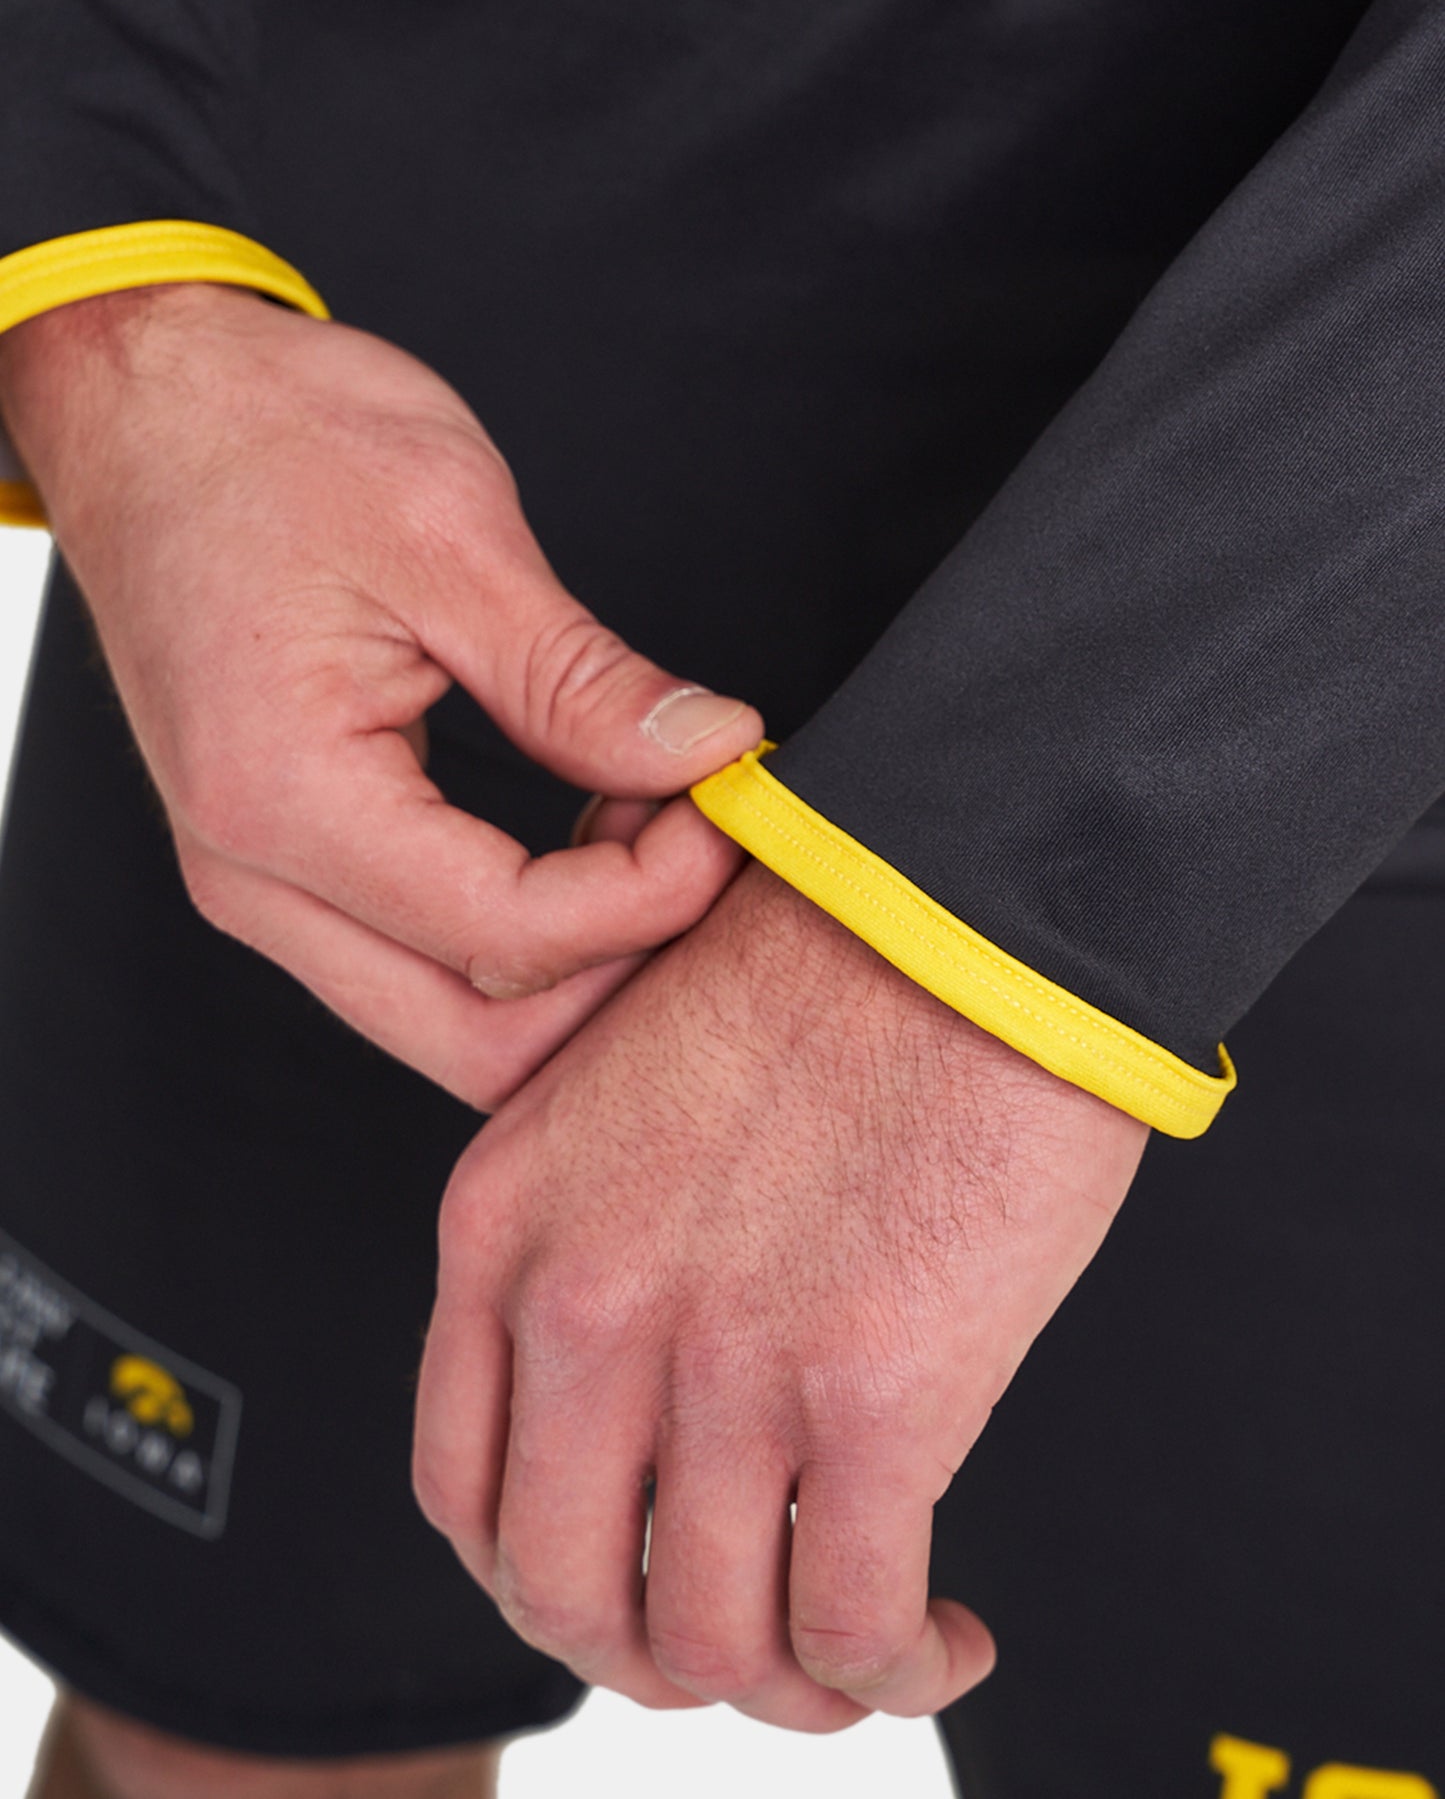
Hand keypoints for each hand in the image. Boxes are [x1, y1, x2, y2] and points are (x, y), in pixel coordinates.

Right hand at [0, 285, 761, 1104]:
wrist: (148, 405)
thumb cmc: (267, 440)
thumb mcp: (451, 536)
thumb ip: (582, 680)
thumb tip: (708, 753)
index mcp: (287, 800)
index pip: (510, 939)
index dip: (652, 897)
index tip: (724, 807)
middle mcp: (258, 877)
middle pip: (481, 1043)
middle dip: (620, 973)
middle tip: (700, 843)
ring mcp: (267, 883)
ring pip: (458, 1022)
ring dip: (579, 957)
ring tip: (646, 820)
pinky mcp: (294, 864)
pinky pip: (430, 960)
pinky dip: (533, 929)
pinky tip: (590, 826)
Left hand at [415, 862, 1149, 1728]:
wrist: (961, 896)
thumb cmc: (824, 969)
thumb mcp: (626, 1092)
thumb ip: (598, 1234)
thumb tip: (656, 1379)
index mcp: (509, 1223)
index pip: (462, 1485)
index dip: (542, 1573)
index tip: (629, 1577)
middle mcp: (587, 1306)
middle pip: (565, 1592)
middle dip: (652, 1656)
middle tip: (740, 1642)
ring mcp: (722, 1358)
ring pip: (706, 1639)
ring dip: (783, 1688)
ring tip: (854, 1653)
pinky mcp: (874, 1394)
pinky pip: (847, 1623)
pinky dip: (891, 1668)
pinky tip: (937, 1635)